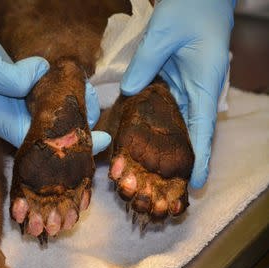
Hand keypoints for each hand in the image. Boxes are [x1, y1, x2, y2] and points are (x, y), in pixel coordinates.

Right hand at [0, 0, 110, 153]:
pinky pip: (46, 97)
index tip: (101, 140)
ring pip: (51, 115)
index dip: (71, 144)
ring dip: (73, 107)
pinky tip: (74, 85)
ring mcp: (14, 104)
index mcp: (2, 121)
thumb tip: (41, 76)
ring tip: (88, 92)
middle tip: (95, 106)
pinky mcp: (18, 88)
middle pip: (50, 133)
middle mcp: (10, 117)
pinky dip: (62, 94)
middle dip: (77, 125)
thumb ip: (12, 79)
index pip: (42, 143)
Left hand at [120, 0, 234, 187]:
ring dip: (168, 146)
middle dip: (181, 160)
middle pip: (191, 133)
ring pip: (179, 124)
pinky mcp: (177, 83)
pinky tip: (143, 138)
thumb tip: (129, 91)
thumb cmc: (189, 11)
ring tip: (150, 170)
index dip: (201, 158)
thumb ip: (145, 63)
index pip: (204, 129)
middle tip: (164, 185)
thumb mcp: (163, 34)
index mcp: (204, 85)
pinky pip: (168, 109)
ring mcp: (188, 89)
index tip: (195, 183)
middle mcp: (198, 92)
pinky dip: (159, 125)